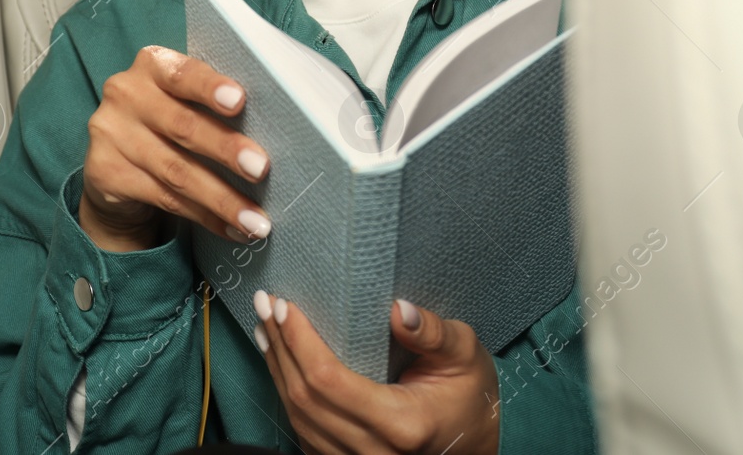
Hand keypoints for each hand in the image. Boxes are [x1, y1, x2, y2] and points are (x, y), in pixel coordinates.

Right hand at [79, 45, 272, 251]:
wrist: (115, 162)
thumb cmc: (169, 121)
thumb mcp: (185, 100)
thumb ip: (214, 103)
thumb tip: (276, 127)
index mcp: (152, 64)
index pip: (182, 73)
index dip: (210, 87)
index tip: (239, 100)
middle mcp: (125, 93)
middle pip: (182, 126)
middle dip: (226, 149)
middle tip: (261, 168)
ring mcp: (110, 133)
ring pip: (176, 171)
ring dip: (221, 198)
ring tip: (256, 220)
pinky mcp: (105, 172)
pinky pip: (164, 199)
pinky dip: (204, 216)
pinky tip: (232, 228)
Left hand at [251, 290, 499, 454]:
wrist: (477, 438)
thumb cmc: (469, 393)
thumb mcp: (463, 352)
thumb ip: (431, 332)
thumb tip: (397, 309)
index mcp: (402, 423)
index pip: (330, 380)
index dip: (299, 341)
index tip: (284, 304)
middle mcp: (374, 451)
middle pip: (306, 398)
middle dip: (280, 346)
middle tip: (265, 303)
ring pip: (298, 417)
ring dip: (276, 368)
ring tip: (266, 326)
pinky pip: (304, 430)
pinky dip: (287, 392)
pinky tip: (279, 361)